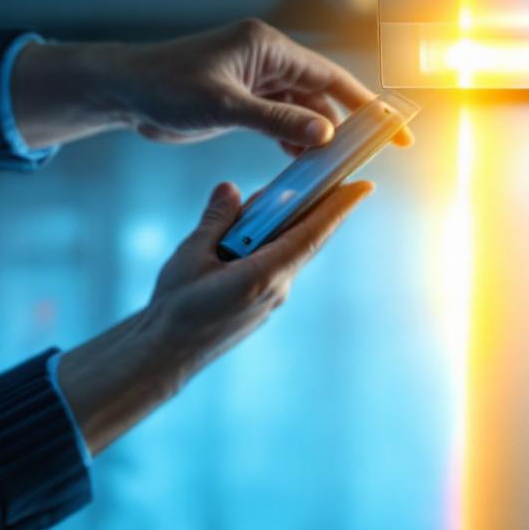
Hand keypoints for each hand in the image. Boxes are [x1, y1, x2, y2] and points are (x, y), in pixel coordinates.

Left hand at [12, 18, 411, 153]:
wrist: (123, 91)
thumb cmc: (165, 87)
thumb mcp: (223, 106)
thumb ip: (276, 120)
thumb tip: (325, 132)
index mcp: (267, 47)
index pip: (329, 76)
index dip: (365, 104)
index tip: (392, 127)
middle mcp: (267, 59)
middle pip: (322, 93)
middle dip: (346, 123)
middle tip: (371, 155)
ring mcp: (256, 80)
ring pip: (302, 109)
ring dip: (318, 136)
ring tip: (338, 167)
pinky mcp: (243, 100)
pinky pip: (281, 120)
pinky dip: (294, 140)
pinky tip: (304, 164)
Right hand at [57, 178, 372, 453]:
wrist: (165, 355)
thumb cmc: (176, 308)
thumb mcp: (191, 255)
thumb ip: (216, 220)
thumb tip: (230, 189)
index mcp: (265, 275)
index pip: (313, 233)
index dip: (339, 208)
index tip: (363, 187)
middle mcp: (278, 288)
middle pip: (305, 237)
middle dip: (313, 205)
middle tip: (318, 175)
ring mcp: (272, 298)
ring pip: (288, 250)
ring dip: (282, 223)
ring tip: (266, 199)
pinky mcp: (261, 304)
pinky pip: (275, 264)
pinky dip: (270, 242)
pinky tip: (249, 230)